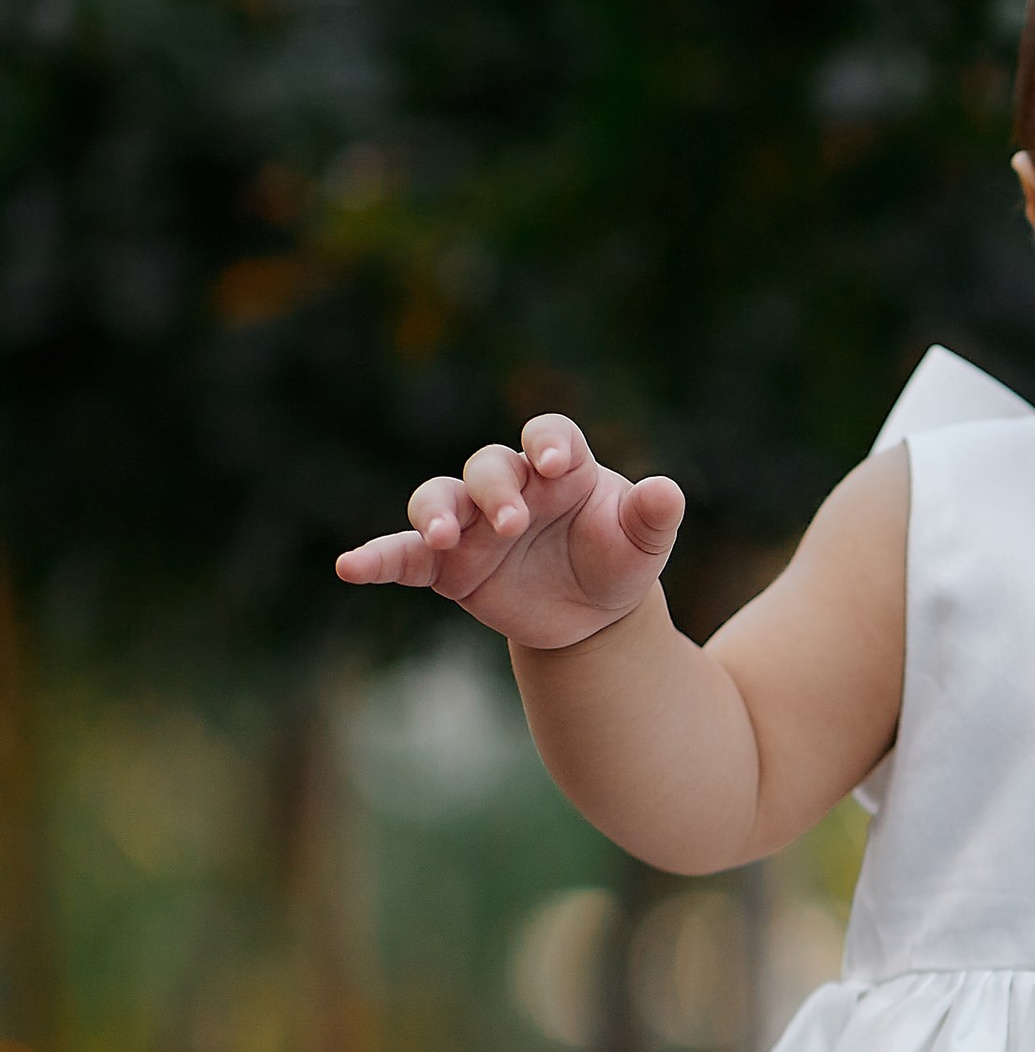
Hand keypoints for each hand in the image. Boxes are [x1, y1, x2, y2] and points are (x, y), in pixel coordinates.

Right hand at [335, 414, 683, 649]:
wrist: (592, 616)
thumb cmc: (618, 561)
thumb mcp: (643, 544)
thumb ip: (653, 516)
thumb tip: (667, 491)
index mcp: (563, 468)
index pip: (550, 435)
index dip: (548, 442)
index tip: (555, 464)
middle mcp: (511, 486)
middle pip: (488, 467)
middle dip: (494, 490)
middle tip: (512, 524)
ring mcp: (472, 524)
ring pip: (438, 498)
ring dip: (434, 513)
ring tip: (440, 538)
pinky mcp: (446, 564)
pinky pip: (403, 555)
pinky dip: (376, 559)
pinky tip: (350, 567)